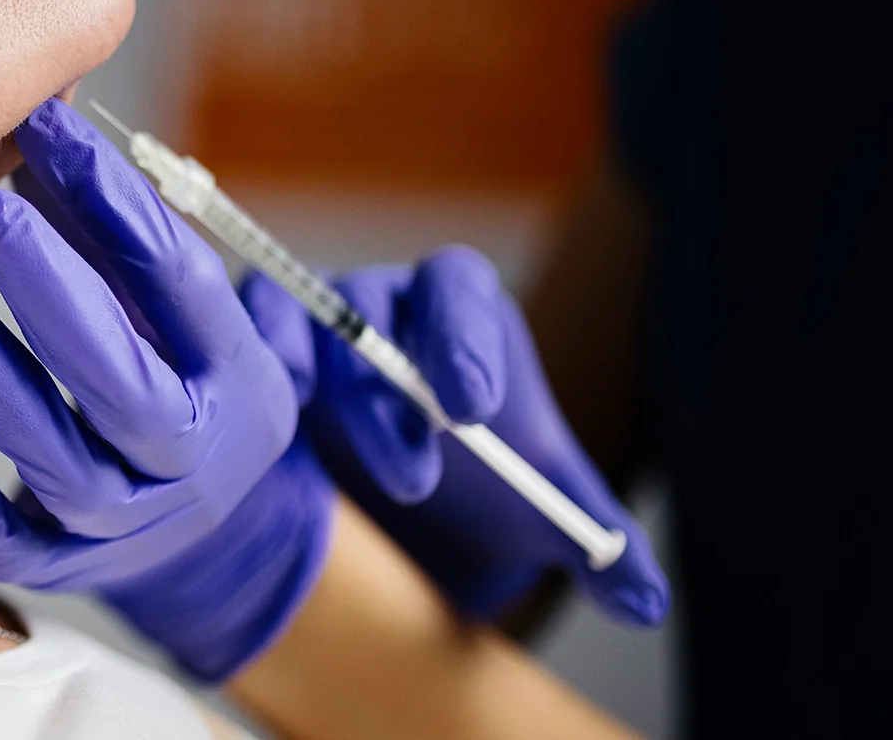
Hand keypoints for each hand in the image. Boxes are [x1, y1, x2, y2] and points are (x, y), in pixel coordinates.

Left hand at [0, 98, 333, 680]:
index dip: (114, 201)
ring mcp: (130, 523)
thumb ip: (114, 226)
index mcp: (234, 373)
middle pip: (129, 386)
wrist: (206, 533)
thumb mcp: (175, 309)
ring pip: (64, 466)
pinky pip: (8, 545)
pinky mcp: (63, 569)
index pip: (180, 281)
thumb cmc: (169, 376)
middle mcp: (194, 457)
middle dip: (58, 295)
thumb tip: (38, 114)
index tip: (47, 124)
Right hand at [244, 248, 668, 626]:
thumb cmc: (487, 500)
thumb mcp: (552, 522)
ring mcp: (317, 328)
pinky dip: (248, 356)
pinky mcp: (265, 357)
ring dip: (312, 373)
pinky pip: (249, 332)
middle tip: (419, 476)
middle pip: (377, 305)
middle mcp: (388, 308)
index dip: (462, 337)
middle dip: (392, 385)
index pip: (461, 290)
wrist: (413, 523)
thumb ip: (606, 551)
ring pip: (303, 317)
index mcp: (467, 319)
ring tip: (317, 436)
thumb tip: (644, 602)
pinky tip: (252, 418)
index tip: (474, 407)